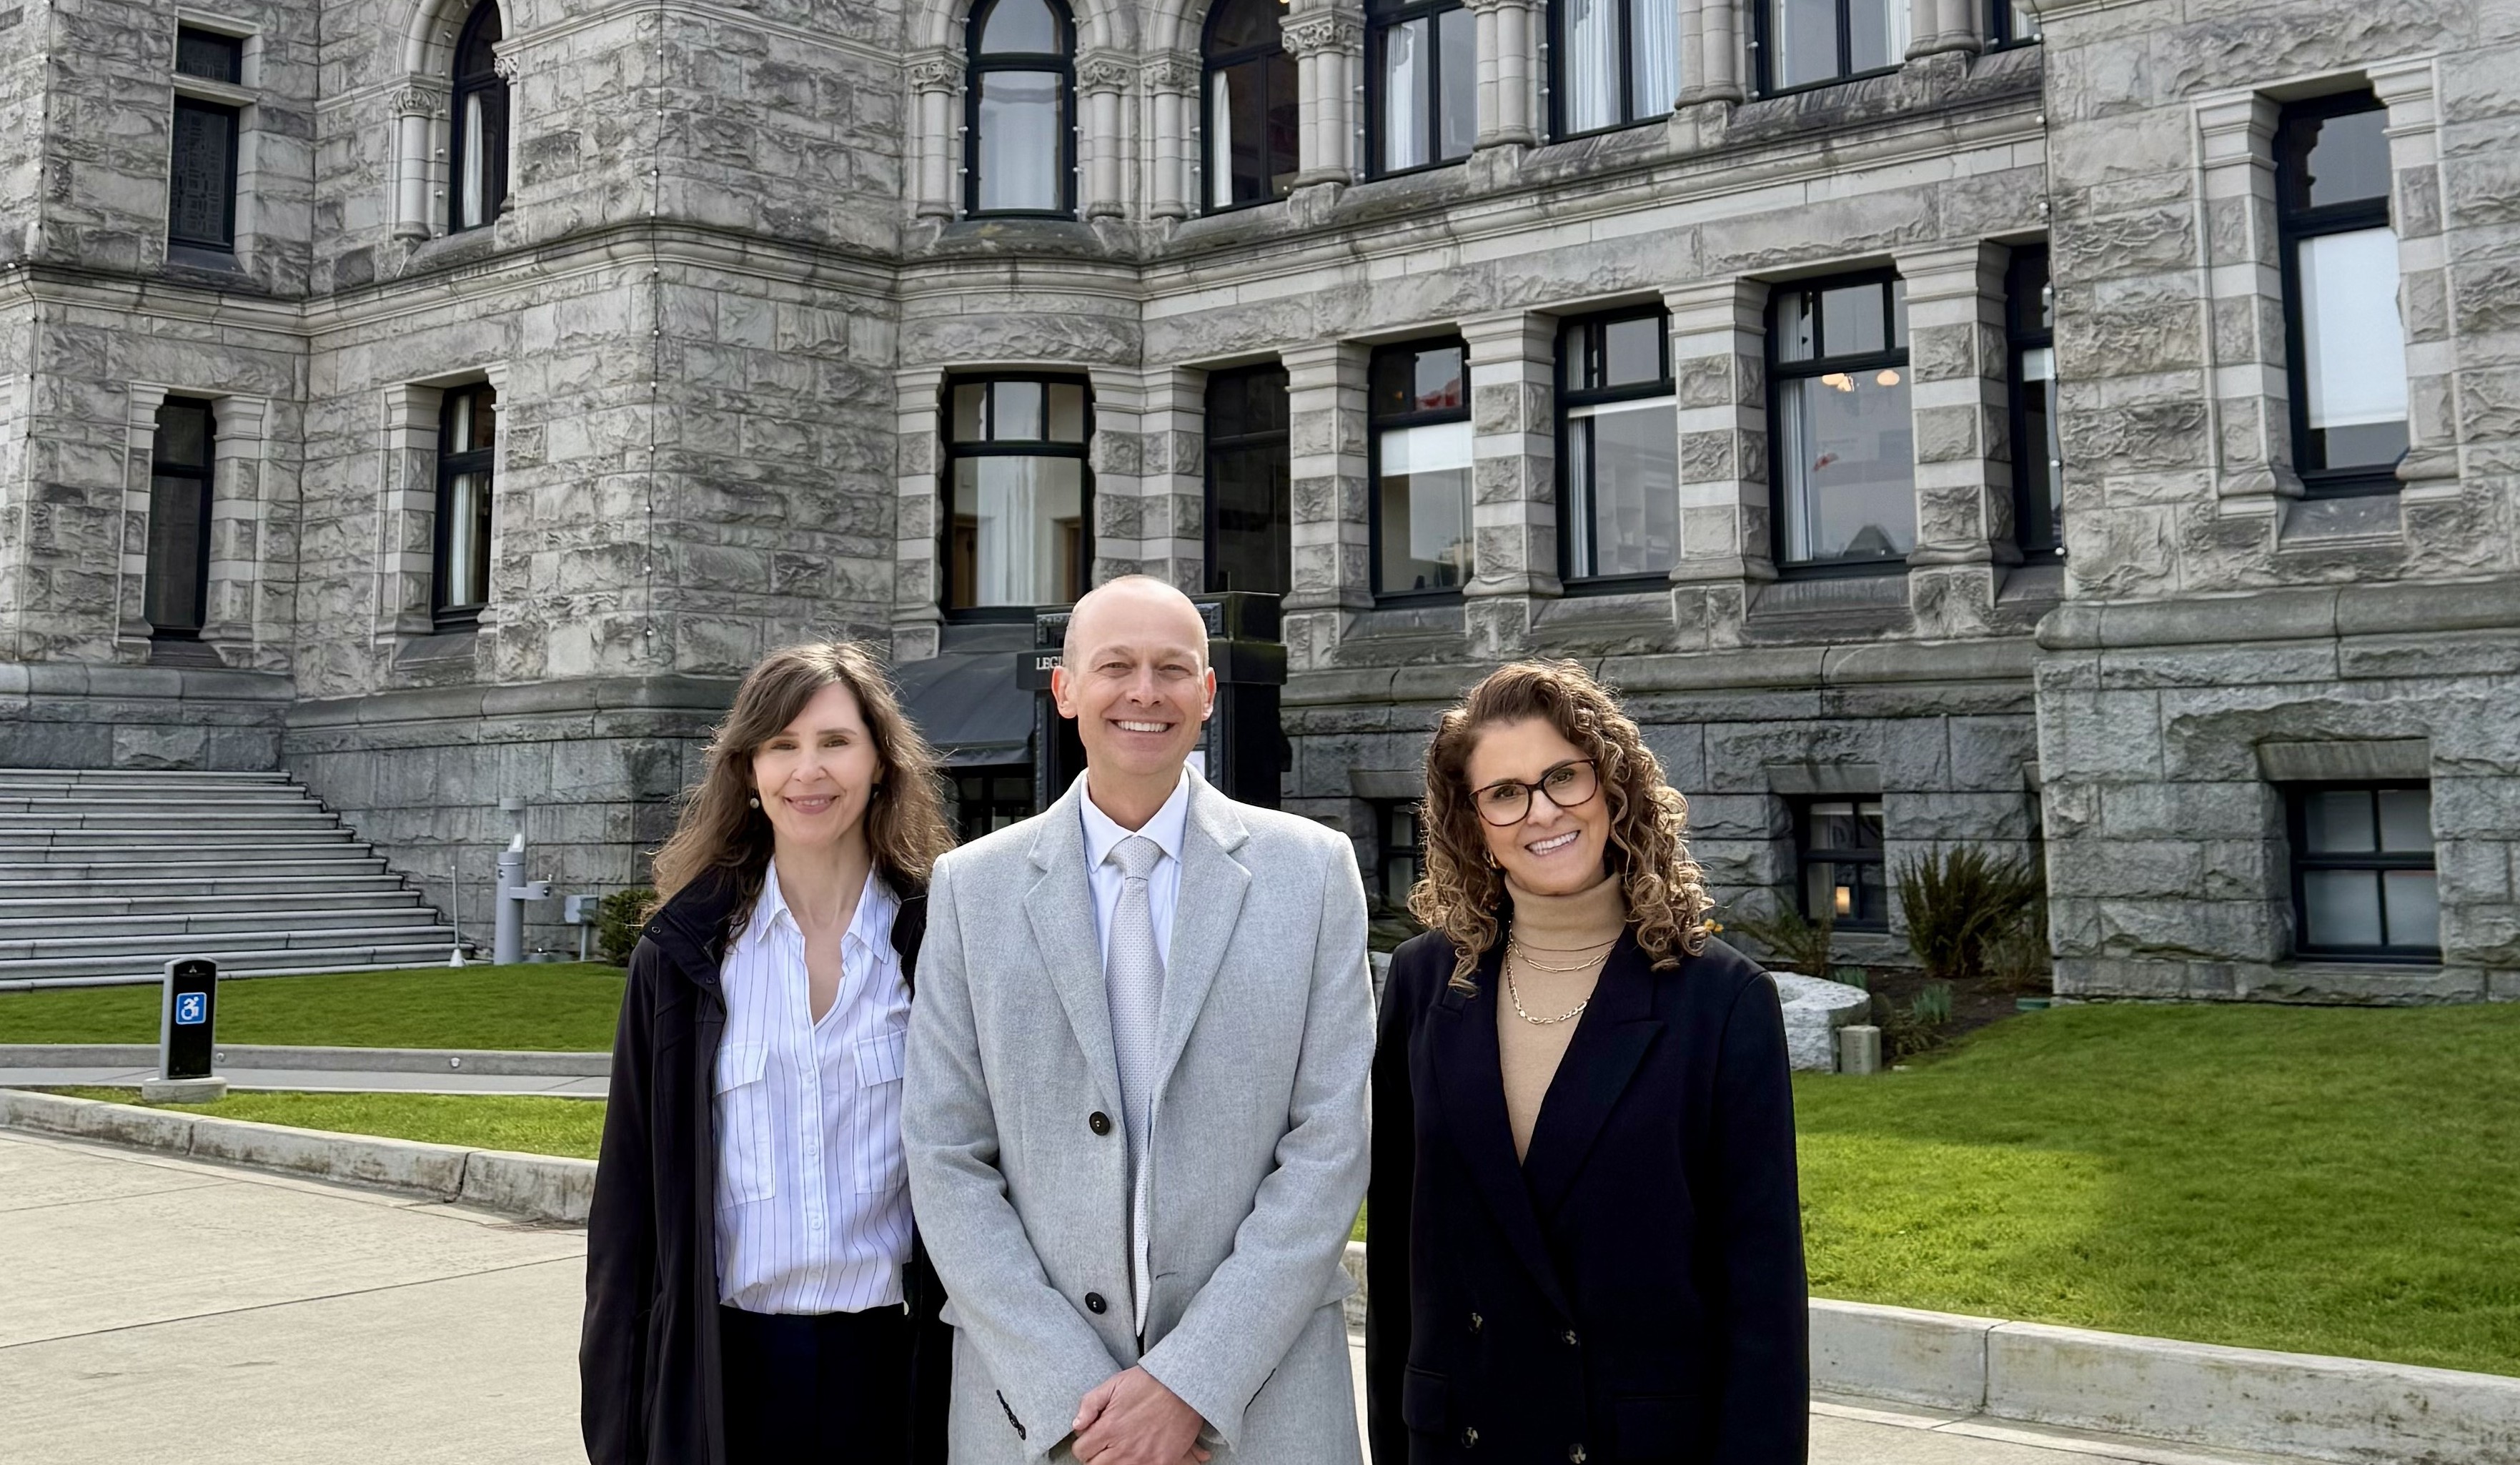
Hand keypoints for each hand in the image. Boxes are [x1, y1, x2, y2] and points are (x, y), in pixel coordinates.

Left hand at [1070, 1366, 1209, 1464]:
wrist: (1183, 1387)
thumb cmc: (1148, 1383)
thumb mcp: (1114, 1384)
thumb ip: (1089, 1403)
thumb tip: (1076, 1425)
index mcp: (1108, 1428)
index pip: (1080, 1451)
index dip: (1083, 1444)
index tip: (1093, 1436)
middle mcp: (1123, 1448)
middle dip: (1096, 1456)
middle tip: (1106, 1444)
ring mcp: (1142, 1459)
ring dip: (1114, 1462)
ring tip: (1122, 1449)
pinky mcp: (1161, 1463)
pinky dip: (1137, 1464)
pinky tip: (1139, 1453)